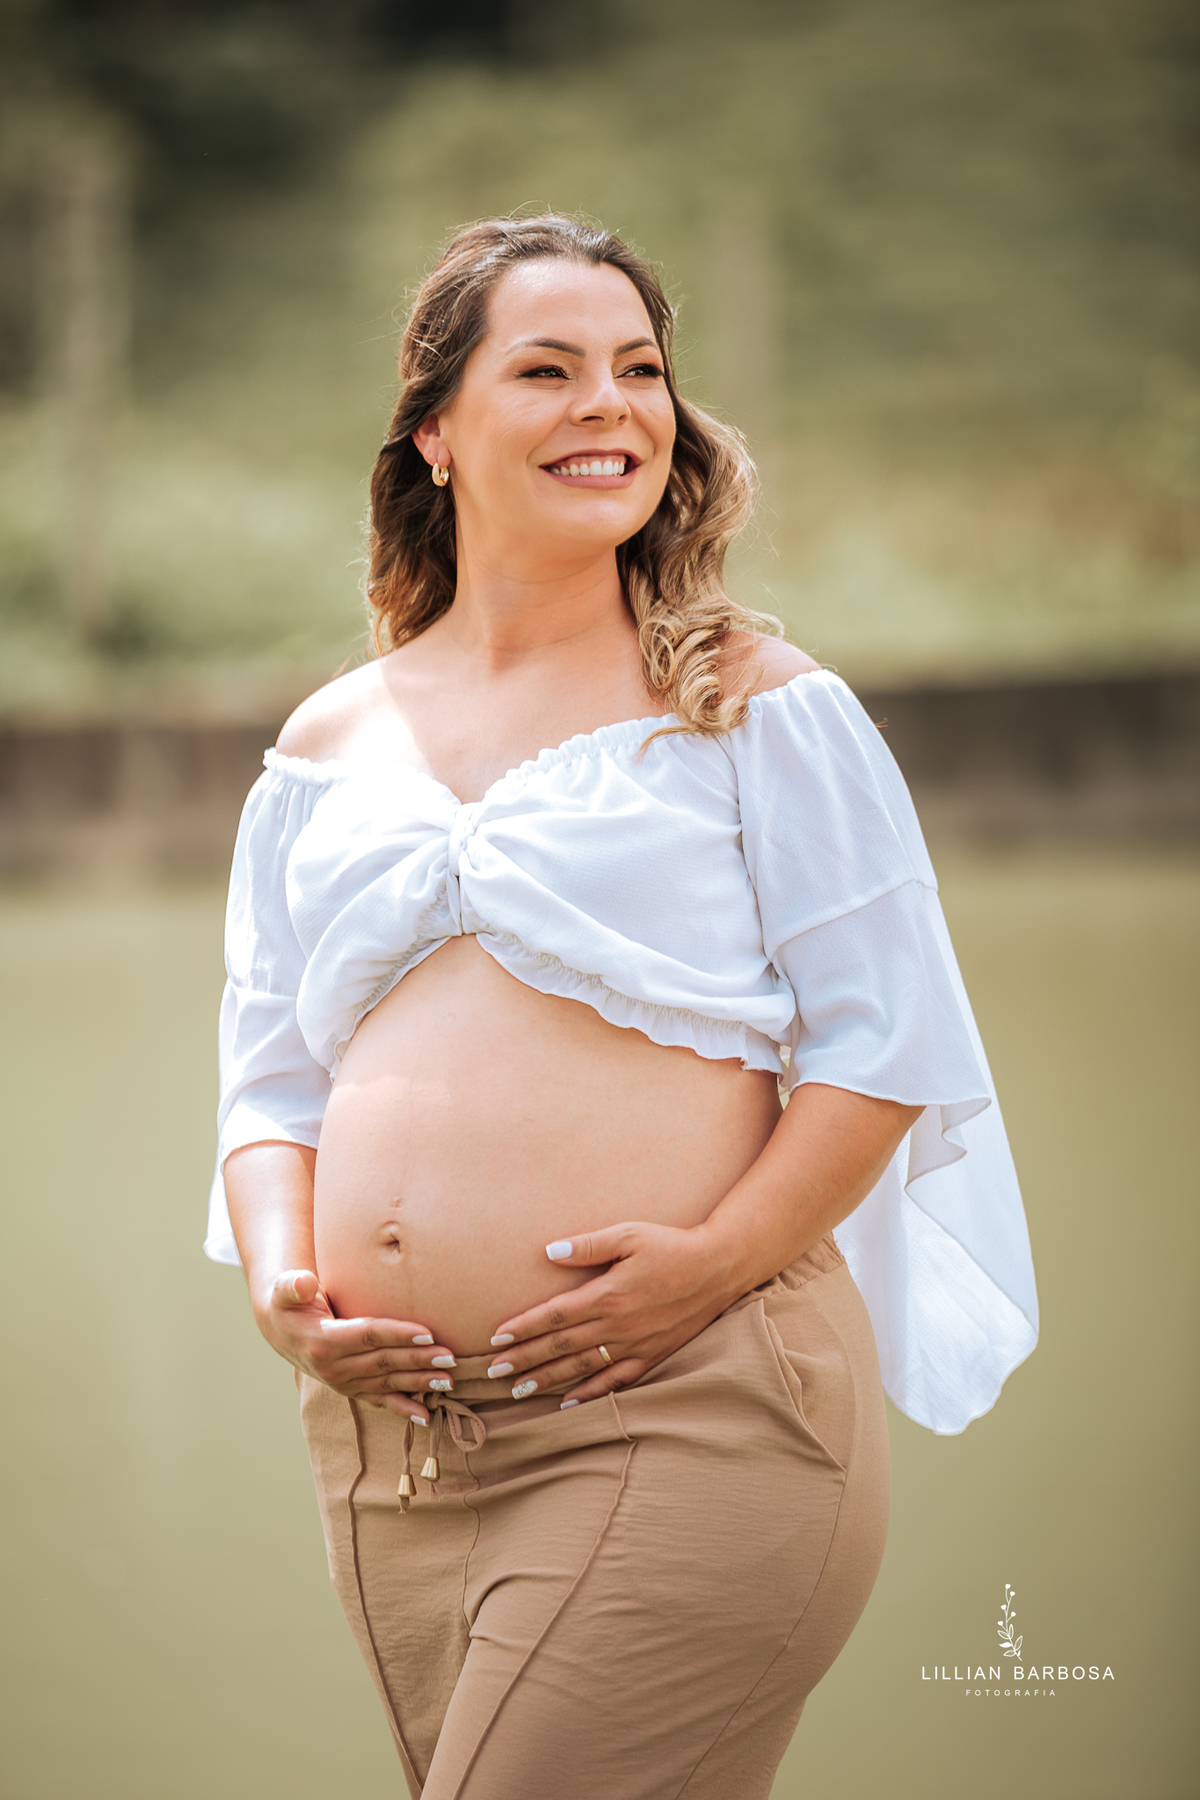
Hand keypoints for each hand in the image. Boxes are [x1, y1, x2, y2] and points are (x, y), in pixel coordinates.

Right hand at [256, 1269, 456, 1425]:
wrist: (283, 1331)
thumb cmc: (290, 1303)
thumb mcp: (284, 1291)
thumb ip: (292, 1286)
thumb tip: (303, 1281)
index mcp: (323, 1341)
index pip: (368, 1335)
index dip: (398, 1334)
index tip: (428, 1333)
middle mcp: (334, 1367)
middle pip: (384, 1361)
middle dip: (419, 1360)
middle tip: (451, 1357)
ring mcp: (344, 1382)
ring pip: (387, 1383)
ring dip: (419, 1383)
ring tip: (449, 1381)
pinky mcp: (351, 1390)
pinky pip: (380, 1401)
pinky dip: (403, 1409)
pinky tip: (427, 1417)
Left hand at [485, 1222, 734, 1406]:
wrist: (718, 1269)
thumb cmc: (671, 1245)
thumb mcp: (629, 1234)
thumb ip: (588, 1245)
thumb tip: (549, 1252)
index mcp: (607, 1294)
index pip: (554, 1315)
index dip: (524, 1328)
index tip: (497, 1338)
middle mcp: (617, 1325)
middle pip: (560, 1346)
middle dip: (524, 1359)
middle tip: (492, 1372)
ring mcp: (634, 1345)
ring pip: (581, 1368)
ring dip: (547, 1380)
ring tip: (518, 1390)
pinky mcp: (651, 1356)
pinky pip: (615, 1382)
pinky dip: (589, 1395)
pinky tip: (568, 1404)